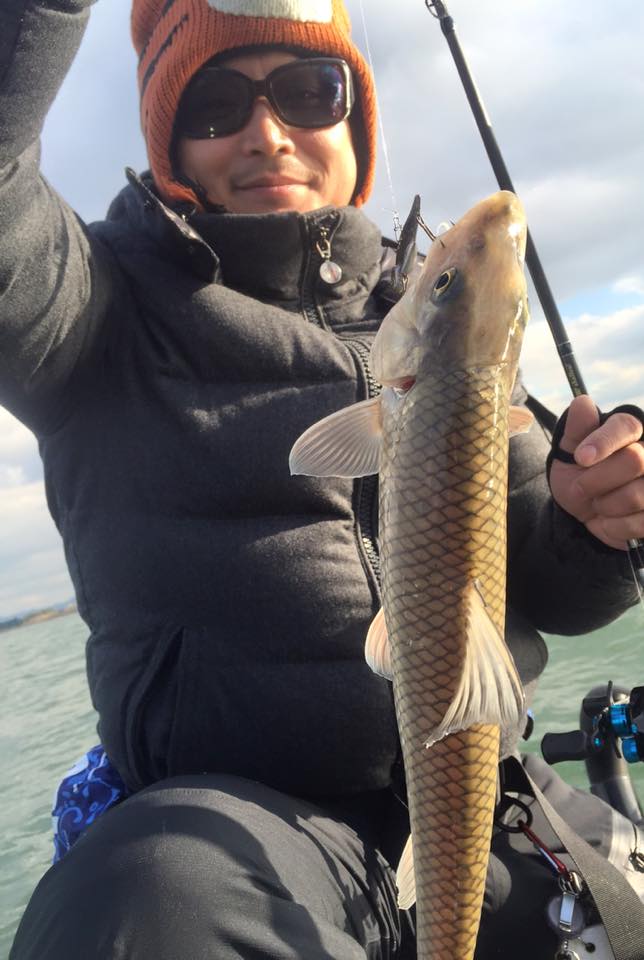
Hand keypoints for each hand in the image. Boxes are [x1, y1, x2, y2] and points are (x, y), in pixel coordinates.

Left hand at [549, 395, 643, 548]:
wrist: (580, 516)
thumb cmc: (578, 478)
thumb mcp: (568, 455)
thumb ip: (576, 431)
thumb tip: (582, 403)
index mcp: (629, 433)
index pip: (626, 425)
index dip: (603, 441)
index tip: (581, 458)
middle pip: (634, 460)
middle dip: (597, 480)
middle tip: (580, 488)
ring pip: (636, 494)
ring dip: (605, 505)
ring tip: (598, 504)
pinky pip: (640, 522)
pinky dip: (615, 526)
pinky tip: (609, 520)